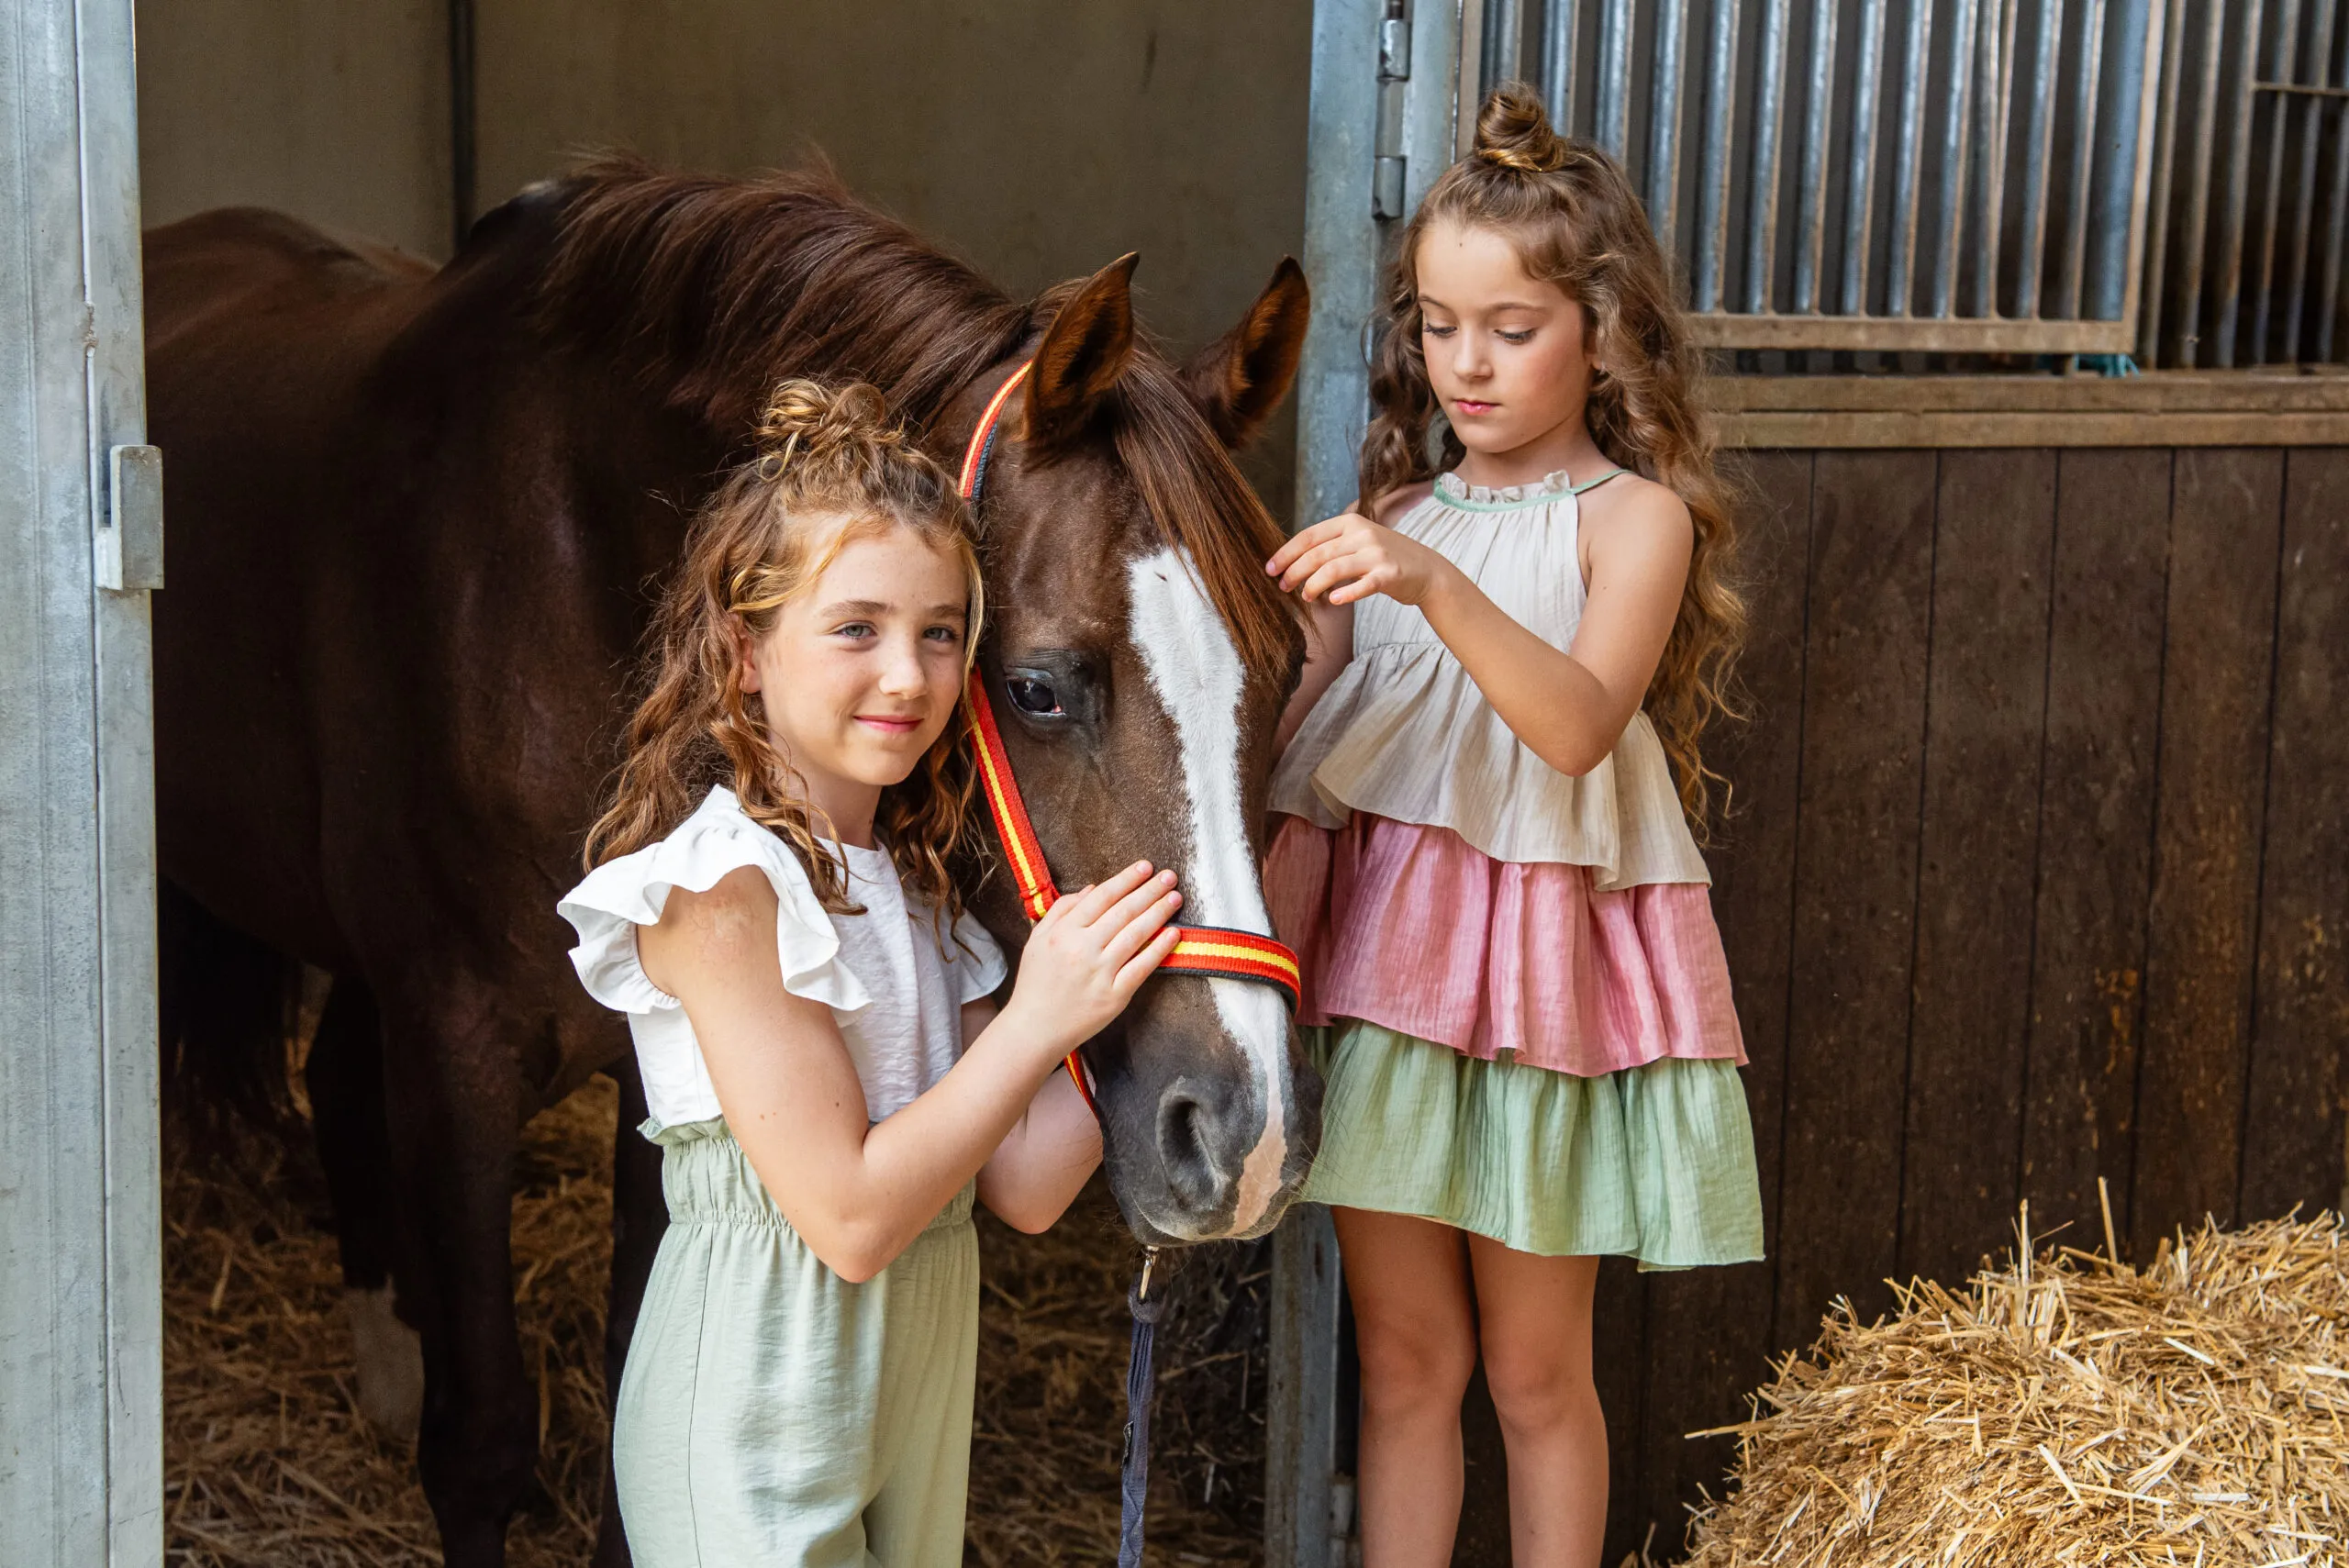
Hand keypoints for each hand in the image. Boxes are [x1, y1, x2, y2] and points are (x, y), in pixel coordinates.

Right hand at [1003, 862, 1181, 1058]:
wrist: (1034, 1028)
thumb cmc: (1036, 982)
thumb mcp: (1037, 939)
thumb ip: (1062, 910)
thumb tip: (1092, 888)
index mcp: (1063, 932)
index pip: (1101, 897)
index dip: (1126, 879)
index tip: (1145, 867)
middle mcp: (1082, 949)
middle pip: (1123, 912)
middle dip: (1149, 890)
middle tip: (1169, 876)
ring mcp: (1100, 973)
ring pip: (1135, 934)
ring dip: (1159, 913)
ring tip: (1175, 897)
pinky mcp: (1114, 996)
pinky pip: (1142, 967)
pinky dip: (1159, 949)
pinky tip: (1173, 933)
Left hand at [1266, 511, 1452, 606]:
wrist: (1427, 570)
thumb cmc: (1385, 559)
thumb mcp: (1358, 542)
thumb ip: (1332, 546)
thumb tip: (1293, 561)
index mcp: (1350, 522)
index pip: (1309, 536)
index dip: (1286, 553)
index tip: (1270, 568)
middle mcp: (1362, 533)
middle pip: (1317, 554)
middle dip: (1294, 572)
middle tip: (1283, 587)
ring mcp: (1376, 553)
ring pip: (1333, 569)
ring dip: (1313, 585)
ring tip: (1306, 598)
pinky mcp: (1389, 574)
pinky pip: (1362, 585)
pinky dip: (1345, 594)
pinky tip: (1333, 601)